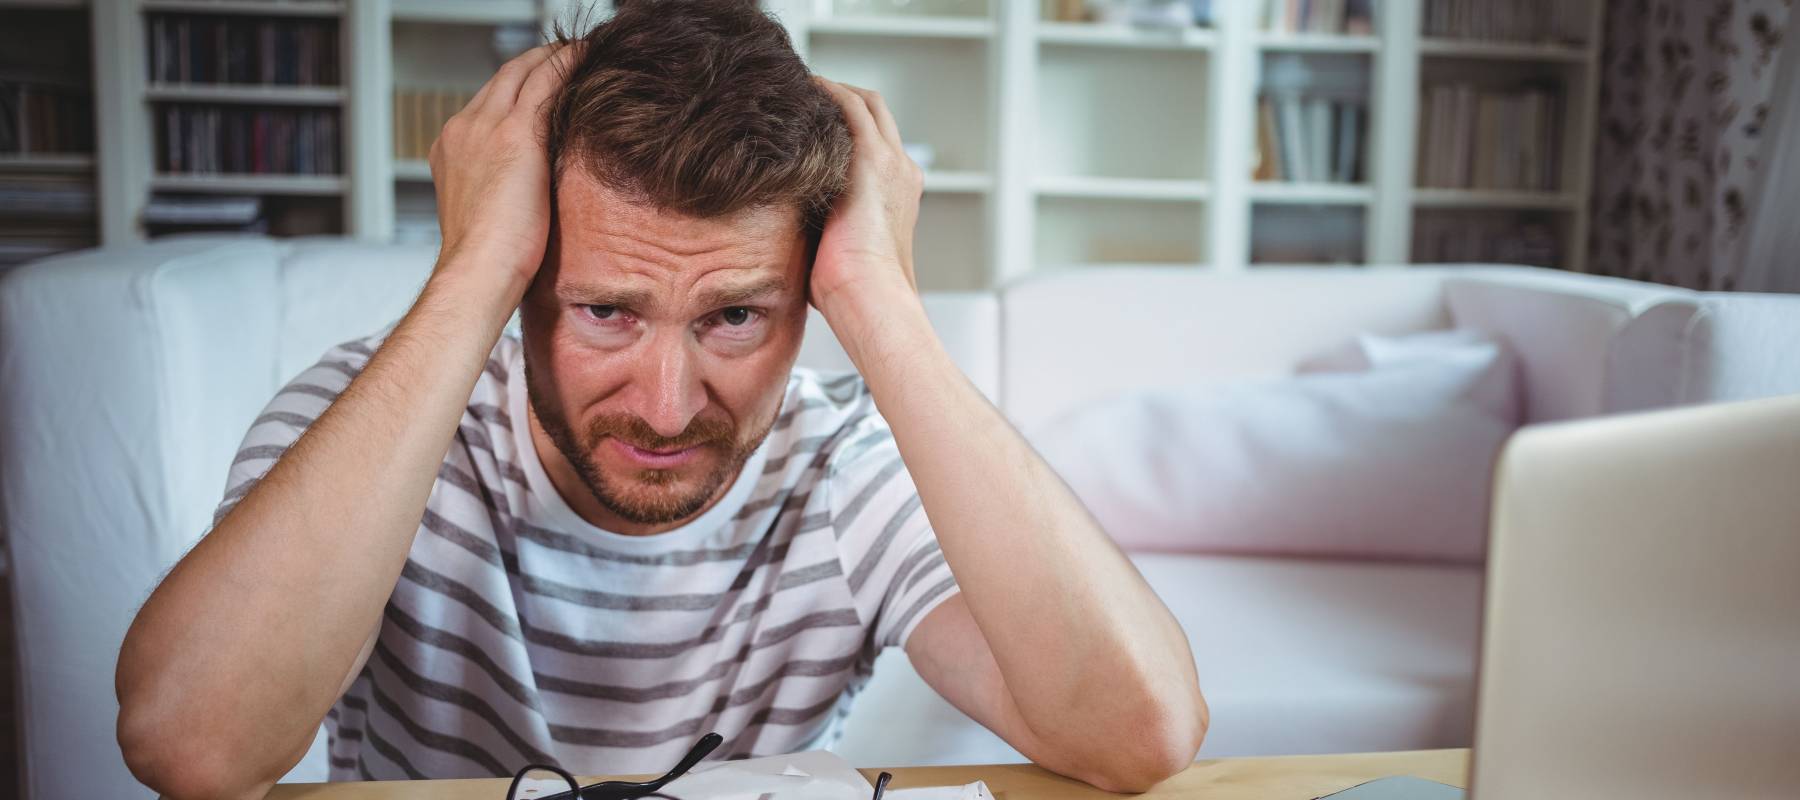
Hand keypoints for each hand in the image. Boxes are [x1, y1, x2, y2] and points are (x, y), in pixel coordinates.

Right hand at [429, 42, 581, 293]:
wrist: (477, 272)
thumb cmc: (489, 263)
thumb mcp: (491, 217)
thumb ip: (504, 193)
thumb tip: (531, 199)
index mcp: (452, 150)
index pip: (488, 103)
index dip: (517, 87)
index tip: (543, 84)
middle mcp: (463, 131)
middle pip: (503, 79)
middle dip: (536, 64)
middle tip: (568, 57)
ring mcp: (484, 128)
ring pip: (522, 72)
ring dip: (553, 57)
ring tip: (582, 53)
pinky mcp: (513, 134)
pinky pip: (545, 81)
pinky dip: (566, 64)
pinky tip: (587, 60)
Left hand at [809, 78, 923, 318]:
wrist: (870, 297)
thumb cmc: (852, 294)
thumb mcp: (837, 254)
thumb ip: (821, 233)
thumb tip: (783, 241)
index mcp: (899, 196)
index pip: (877, 146)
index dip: (847, 130)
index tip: (813, 126)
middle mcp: (902, 172)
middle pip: (876, 115)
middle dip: (841, 100)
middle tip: (804, 97)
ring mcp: (892, 162)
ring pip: (866, 103)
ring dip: (833, 91)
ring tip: (797, 88)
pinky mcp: (874, 158)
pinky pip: (850, 106)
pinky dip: (828, 91)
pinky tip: (800, 89)